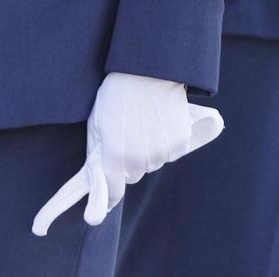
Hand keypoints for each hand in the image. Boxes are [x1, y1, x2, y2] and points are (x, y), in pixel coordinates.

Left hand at [31, 73, 222, 235]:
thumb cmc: (116, 95)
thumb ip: (98, 155)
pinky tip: (159, 120)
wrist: (147, 69)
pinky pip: (170, 151)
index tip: (99, 209)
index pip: (112, 192)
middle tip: (125, 134)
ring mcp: (162, 152)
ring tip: (142, 122)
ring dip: (147, 150)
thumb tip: (99, 178)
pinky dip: (166, 141)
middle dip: (128, 160)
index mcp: (115, 156)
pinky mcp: (180, 142)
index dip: (107, 196)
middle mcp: (140, 159)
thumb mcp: (97, 124)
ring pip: (152, 162)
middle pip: (133, 173)